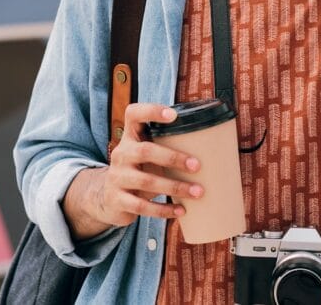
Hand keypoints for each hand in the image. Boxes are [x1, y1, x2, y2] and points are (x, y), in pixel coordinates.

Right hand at [64, 103, 202, 239]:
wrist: (109, 198)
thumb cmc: (139, 170)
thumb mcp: (146, 155)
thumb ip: (167, 147)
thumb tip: (211, 145)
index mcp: (130, 137)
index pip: (133, 114)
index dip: (151, 110)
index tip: (173, 115)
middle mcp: (121, 153)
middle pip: (145, 151)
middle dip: (173, 158)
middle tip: (197, 166)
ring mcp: (117, 177)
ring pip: (146, 181)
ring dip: (175, 187)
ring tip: (197, 192)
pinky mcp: (117, 200)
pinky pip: (142, 206)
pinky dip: (164, 209)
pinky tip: (180, 210)